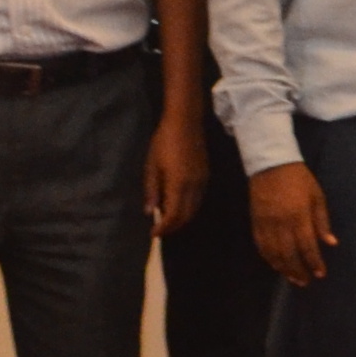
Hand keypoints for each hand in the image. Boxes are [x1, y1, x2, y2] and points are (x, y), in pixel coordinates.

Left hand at [144, 109, 206, 235]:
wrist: (185, 123)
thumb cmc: (163, 142)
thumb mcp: (151, 166)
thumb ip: (152, 190)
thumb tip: (150, 212)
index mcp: (178, 185)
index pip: (173, 215)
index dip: (164, 228)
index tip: (153, 233)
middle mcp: (194, 187)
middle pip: (186, 216)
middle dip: (174, 227)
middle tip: (160, 230)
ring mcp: (202, 182)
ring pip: (194, 209)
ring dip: (182, 218)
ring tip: (167, 220)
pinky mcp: (205, 176)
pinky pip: (198, 199)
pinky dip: (189, 208)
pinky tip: (178, 205)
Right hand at [249, 160, 335, 284]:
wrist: (271, 164)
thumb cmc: (299, 180)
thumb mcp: (317, 196)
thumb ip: (322, 221)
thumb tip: (331, 243)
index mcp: (300, 216)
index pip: (308, 246)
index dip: (314, 262)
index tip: (320, 274)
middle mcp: (282, 224)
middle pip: (290, 254)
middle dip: (298, 270)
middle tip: (305, 282)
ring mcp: (266, 224)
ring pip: (274, 253)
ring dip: (283, 268)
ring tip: (292, 278)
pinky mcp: (255, 222)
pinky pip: (261, 246)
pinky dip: (268, 258)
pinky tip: (276, 265)